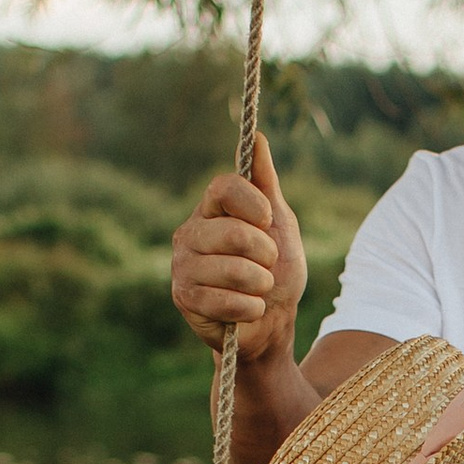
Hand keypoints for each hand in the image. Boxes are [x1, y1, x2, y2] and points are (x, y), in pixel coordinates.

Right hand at [168, 131, 306, 361]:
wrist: (270, 325)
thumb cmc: (277, 272)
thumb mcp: (280, 224)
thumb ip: (266, 184)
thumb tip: (257, 138)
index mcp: (211, 208)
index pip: (223, 186)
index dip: (253, 205)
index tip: (268, 221)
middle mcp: (190, 232)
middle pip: (234, 233)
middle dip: (266, 255)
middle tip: (266, 266)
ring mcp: (183, 265)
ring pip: (234, 269)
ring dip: (261, 285)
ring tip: (257, 290)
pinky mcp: (183, 297)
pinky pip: (226, 299)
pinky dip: (250, 308)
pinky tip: (246, 310)